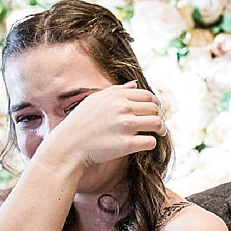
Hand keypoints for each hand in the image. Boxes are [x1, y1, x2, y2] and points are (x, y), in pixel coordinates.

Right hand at [34, 82, 162, 171]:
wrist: (68, 146)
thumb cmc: (81, 123)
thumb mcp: (95, 100)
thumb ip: (117, 91)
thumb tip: (135, 84)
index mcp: (116, 96)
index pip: (148, 95)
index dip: (155, 103)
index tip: (155, 111)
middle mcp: (122, 108)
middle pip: (155, 109)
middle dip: (159, 116)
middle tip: (158, 124)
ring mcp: (125, 126)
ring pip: (157, 123)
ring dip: (161, 129)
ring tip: (158, 133)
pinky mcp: (126, 144)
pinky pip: (150, 142)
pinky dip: (151, 143)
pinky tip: (144, 144)